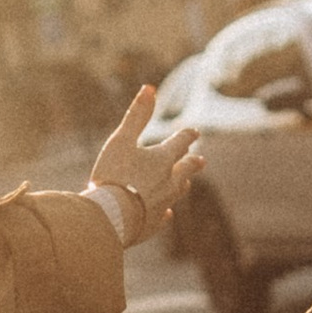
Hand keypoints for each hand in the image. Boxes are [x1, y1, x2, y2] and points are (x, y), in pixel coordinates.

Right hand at [84, 85, 202, 249]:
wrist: (111, 217)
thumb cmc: (114, 175)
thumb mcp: (122, 140)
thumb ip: (137, 116)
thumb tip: (150, 88)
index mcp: (162, 160)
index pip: (180, 143)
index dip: (187, 135)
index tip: (194, 132)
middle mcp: (168, 182)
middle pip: (185, 170)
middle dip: (193, 163)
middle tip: (201, 161)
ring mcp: (162, 204)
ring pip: (177, 192)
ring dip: (182, 184)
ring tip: (185, 183)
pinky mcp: (153, 224)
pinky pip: (163, 216)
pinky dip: (165, 212)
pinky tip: (167, 214)